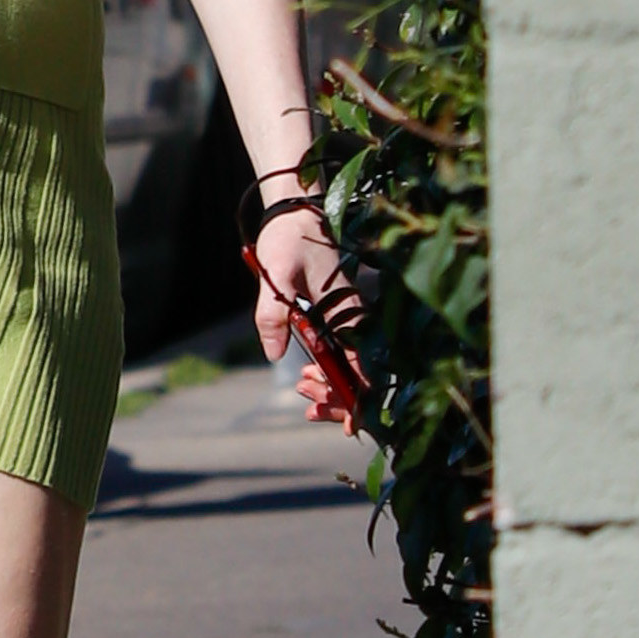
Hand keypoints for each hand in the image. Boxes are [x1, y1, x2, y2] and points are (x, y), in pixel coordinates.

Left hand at [250, 193, 365, 427]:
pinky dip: (327, 367)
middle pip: (359, 371)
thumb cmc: (288, 240)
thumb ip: (274, 315)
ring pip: (349, 363)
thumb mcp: (276, 275)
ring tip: (305, 393)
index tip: (349, 423)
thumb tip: (275, 355)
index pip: (364, 364)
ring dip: (331, 383)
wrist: (294, 213)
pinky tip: (307, 374)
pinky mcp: (337, 315)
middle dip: (340, 397)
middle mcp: (355, 317)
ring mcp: (348, 317)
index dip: (359, 397)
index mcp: (350, 311)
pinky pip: (339, 349)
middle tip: (310, 409)